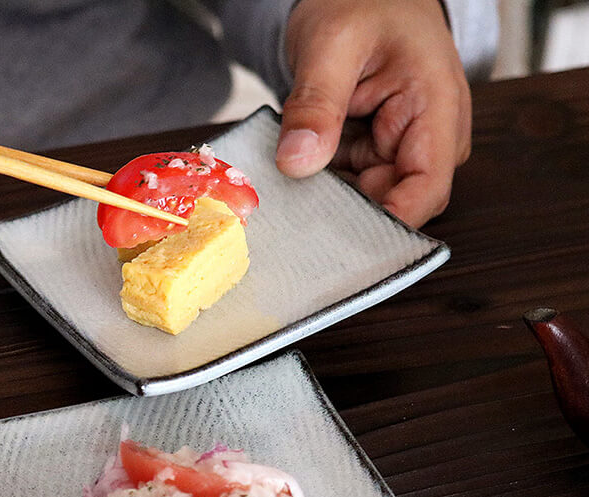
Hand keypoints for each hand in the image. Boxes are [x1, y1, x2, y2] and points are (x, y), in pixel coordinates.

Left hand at [277, 0, 470, 226]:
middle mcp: (427, 140)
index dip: (389, 223)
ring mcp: (400, 151)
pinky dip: (324, 186)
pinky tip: (299, 181)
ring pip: (366, 201)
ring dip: (330, 201)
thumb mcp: (332, 43)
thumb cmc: (362, 2)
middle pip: (393, 203)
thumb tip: (296, 163)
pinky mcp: (374, 155)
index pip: (426, 190)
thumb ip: (316, 103)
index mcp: (436, 110)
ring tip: (293, 191)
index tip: (341, 240)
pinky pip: (350, 187)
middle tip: (297, 213)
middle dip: (347, 214)